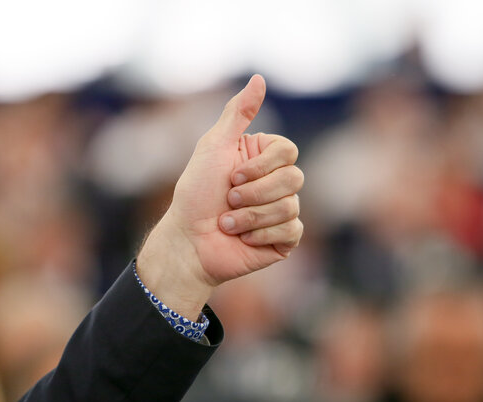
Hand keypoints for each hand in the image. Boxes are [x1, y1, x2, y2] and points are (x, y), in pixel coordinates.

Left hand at [137, 75, 303, 318]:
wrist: (188, 242)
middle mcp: (275, 182)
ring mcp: (282, 211)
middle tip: (227, 200)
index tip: (232, 175)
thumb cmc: (195, 194)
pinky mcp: (283, 238)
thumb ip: (238, 113)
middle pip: (294, 179)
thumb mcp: (213, 147)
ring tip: (227, 222)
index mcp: (262, 158)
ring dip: (250, 216)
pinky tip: (242, 238)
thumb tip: (259, 78)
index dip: (262, 166)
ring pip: (290, 206)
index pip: (288, 151)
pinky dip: (261, 234)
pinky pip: (291, 230)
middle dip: (254, 193)